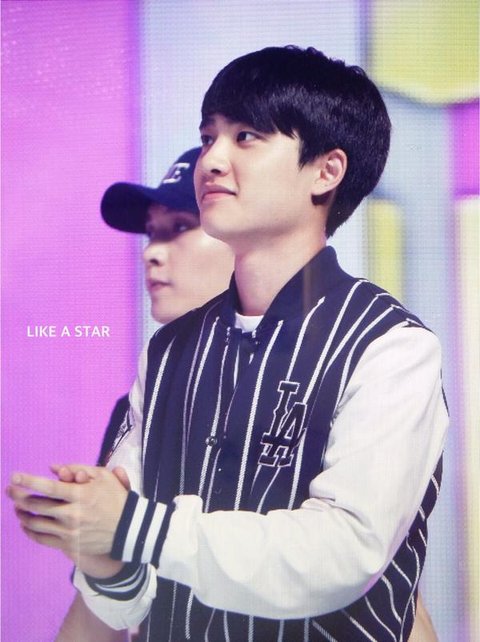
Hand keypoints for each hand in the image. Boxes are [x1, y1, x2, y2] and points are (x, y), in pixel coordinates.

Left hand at [7, 466, 127, 565]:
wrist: (129, 528)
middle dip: (18, 496)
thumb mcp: (103, 477)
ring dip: (22, 514)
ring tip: (16, 507)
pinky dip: (29, 531)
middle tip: (9, 489)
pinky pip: (42, 539)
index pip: (48, 487)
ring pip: (35, 523)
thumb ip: (78, 469)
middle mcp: (71, 514)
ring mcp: (68, 531)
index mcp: (80, 495)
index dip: (28, 481)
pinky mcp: (68, 544)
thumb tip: (53, 468)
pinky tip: (25, 523)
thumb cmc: (115, 497)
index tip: (14, 476)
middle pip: (36, 505)